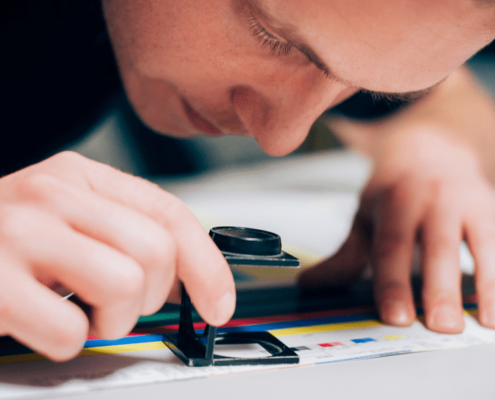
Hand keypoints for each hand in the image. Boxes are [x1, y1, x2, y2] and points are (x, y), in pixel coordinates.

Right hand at [0, 152, 234, 360]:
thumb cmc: (5, 240)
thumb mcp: (68, 218)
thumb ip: (124, 234)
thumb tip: (186, 278)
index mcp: (79, 177)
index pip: (169, 213)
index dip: (206, 263)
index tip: (219, 301)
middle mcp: (52, 194)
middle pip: (155, 251)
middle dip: (149, 296)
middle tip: (118, 305)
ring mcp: (19, 233)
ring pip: (125, 284)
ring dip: (113, 320)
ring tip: (83, 314)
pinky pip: (70, 329)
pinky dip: (68, 342)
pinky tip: (45, 323)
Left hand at [299, 129, 494, 332]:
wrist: (432, 143)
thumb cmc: (395, 187)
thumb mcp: (366, 213)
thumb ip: (347, 253)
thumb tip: (310, 284)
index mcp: (393, 201)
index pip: (391, 245)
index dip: (392, 282)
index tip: (395, 316)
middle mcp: (432, 199)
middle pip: (436, 248)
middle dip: (438, 288)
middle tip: (439, 326)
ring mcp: (466, 203)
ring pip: (476, 245)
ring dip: (482, 285)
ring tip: (479, 323)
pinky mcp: (489, 209)